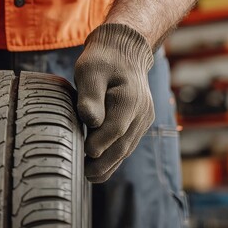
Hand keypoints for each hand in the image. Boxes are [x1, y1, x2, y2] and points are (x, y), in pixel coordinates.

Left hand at [75, 24, 154, 182]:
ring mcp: (143, 119)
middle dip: (104, 163)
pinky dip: (115, 157)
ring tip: (90, 176)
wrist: (123, 51)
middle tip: (85, 174)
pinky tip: (100, 167)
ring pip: (127, 148)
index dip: (99, 143)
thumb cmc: (102, 60)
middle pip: (123, 145)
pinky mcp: (140, 122)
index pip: (115, 129)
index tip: (84, 152)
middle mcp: (142, 112)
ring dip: (110, 164)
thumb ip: (90, 96)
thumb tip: (90, 121)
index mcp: (130, 99)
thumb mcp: (89, 71)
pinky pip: (128, 143)